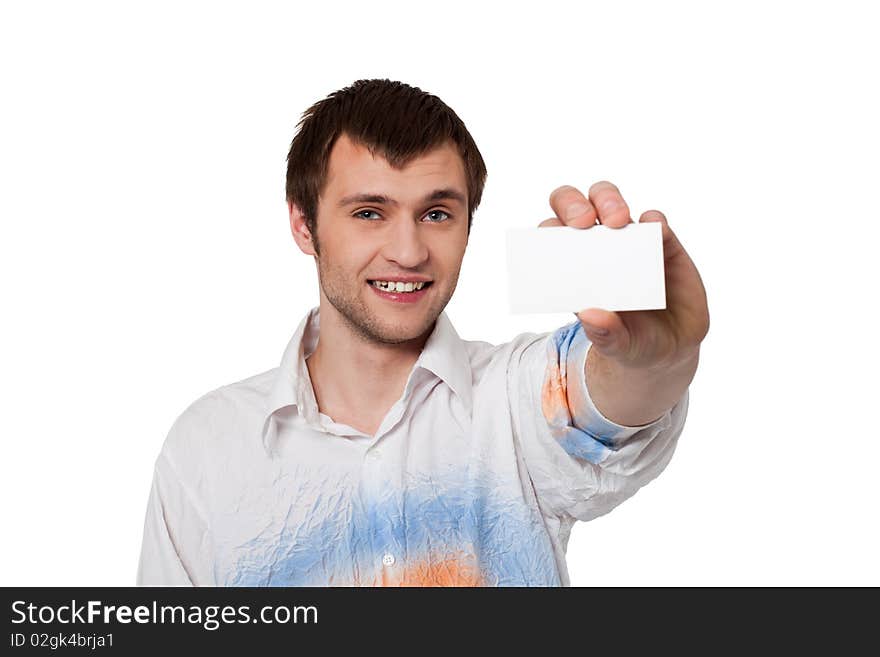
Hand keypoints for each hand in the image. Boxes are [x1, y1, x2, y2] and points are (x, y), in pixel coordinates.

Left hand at [541, 181, 709, 370]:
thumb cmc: (631, 342)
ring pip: (610, 202)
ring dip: (609, 201)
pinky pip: (655, 221)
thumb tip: (589, 316)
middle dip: (573, 204)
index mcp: (573, 268)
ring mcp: (629, 241)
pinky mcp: (663, 243)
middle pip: (575, 207)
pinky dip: (653, 220)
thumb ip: (604, 335)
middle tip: (583, 221)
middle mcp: (596, 247)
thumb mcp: (617, 346)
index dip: (549, 230)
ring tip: (617, 221)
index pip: (551, 237)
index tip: (554, 237)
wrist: (670, 349)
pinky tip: (655, 229)